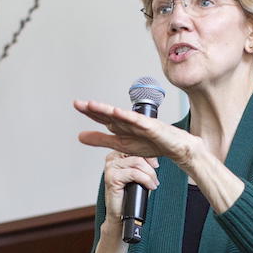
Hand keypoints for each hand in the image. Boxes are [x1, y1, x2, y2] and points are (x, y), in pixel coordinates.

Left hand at [74, 99, 199, 165]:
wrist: (175, 148)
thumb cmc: (151, 144)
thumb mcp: (120, 144)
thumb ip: (101, 140)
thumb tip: (80, 136)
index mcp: (121, 126)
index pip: (102, 118)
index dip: (89, 112)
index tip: (76, 105)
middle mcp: (129, 121)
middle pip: (108, 114)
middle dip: (94, 109)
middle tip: (79, 103)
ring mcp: (140, 123)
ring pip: (121, 116)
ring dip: (107, 110)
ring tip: (93, 105)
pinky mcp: (151, 127)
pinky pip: (138, 121)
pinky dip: (128, 117)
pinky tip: (117, 113)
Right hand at [99, 150, 159, 226]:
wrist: (120, 215)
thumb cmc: (130, 195)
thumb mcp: (139, 175)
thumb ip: (143, 163)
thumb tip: (157, 154)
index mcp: (117, 155)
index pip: (135, 146)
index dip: (149, 155)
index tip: (156, 165)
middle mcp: (111, 159)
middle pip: (138, 153)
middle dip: (150, 167)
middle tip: (155, 179)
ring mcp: (110, 168)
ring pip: (137, 162)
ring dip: (150, 174)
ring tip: (153, 184)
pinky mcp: (112, 178)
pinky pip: (134, 173)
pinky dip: (146, 180)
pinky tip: (150, 186)